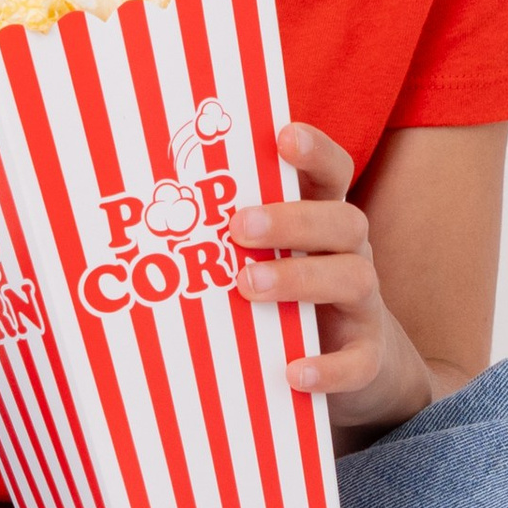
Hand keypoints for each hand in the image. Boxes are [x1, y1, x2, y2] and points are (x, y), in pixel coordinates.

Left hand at [230, 124, 428, 436]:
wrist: (352, 365)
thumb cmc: (287, 299)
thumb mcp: (268, 259)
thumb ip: (228, 236)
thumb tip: (140, 211)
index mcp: (323, 222)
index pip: (333, 174)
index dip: (315, 152)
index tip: (284, 135)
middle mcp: (349, 254)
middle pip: (343, 221)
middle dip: (292, 219)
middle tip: (238, 227)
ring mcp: (363, 305)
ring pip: (353, 278)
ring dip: (299, 279)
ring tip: (247, 286)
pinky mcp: (367, 357)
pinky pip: (358, 362)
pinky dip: (329, 367)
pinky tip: (293, 371)